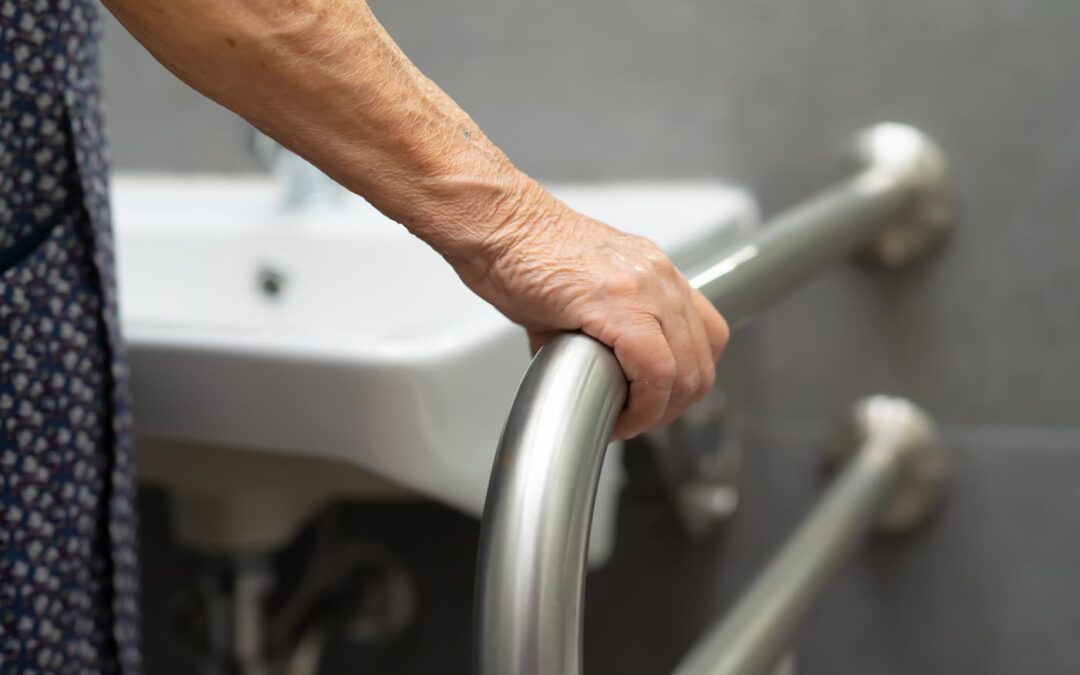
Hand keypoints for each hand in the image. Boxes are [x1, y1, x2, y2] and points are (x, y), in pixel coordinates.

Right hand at [454, 182, 728, 439]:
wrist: (498, 225)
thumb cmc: (523, 254)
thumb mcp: (580, 292)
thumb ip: (601, 330)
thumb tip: (594, 374)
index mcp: (655, 273)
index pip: (706, 336)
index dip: (685, 381)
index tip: (653, 403)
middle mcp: (660, 277)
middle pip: (702, 362)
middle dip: (671, 407)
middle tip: (635, 419)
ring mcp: (645, 286)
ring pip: (686, 372)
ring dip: (657, 411)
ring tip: (624, 419)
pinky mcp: (619, 303)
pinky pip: (655, 371)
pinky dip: (642, 406)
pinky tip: (614, 414)